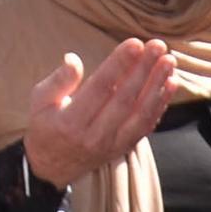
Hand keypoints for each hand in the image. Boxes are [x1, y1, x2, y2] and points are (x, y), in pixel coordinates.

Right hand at [24, 38, 175, 189]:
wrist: (51, 168)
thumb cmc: (46, 126)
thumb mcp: (40, 101)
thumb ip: (58, 80)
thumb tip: (73, 59)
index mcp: (71, 121)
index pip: (100, 88)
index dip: (119, 64)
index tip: (135, 43)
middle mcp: (94, 135)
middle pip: (125, 99)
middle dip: (144, 70)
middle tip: (158, 46)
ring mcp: (112, 144)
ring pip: (140, 114)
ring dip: (157, 86)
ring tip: (169, 62)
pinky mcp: (124, 147)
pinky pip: (146, 126)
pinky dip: (160, 104)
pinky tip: (170, 84)